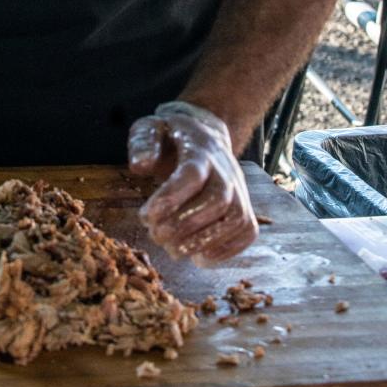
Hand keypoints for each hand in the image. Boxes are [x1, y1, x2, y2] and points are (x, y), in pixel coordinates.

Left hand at [127, 100, 258, 267]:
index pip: (192, 174)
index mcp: (200, 149)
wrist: (204, 136)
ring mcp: (239, 189)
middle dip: (184, 225)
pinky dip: (226, 250)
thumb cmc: (172, 138)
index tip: (145, 216)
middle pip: (217, 200)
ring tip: (173, 250)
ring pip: (235, 218)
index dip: (171, 198)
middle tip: (155, 236)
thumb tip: (140, 165)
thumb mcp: (151, 128)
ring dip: (203, 241)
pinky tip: (199, 257)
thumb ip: (143, 143)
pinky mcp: (245, 206)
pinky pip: (247, 231)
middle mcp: (225, 169)